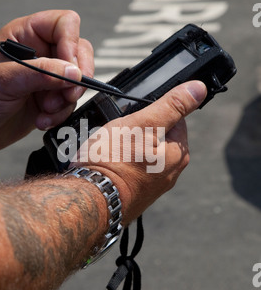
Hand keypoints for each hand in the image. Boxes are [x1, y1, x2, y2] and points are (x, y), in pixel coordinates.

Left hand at [0, 10, 93, 151]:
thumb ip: (40, 73)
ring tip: (45, 110)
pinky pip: (69, 103)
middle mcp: (41, 52)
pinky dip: (60, 114)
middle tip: (67, 94)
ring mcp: (47, 76)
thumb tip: (74, 72)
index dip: (72, 44)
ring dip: (65, 100)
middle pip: (78, 52)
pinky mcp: (50, 98)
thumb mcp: (4, 79)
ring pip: (77, 81)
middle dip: (75, 77)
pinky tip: (42, 119)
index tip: (71, 69)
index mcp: (26, 34)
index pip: (64, 24)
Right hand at [74, 81, 206, 225]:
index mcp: (178, 154)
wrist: (89, 200)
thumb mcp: (143, 124)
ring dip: (125, 147)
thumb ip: (172, 106)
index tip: (135, 119)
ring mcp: (151, 186)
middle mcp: (170, 173)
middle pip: (156, 136)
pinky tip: (106, 164)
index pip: (175, 118)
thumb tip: (199, 89)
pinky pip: (129, 169)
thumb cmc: (113, 163)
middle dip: (137, 130)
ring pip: (140, 152)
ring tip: (108, 150)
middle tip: (118, 135)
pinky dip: (119, 163)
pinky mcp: (135, 194)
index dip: (152, 112)